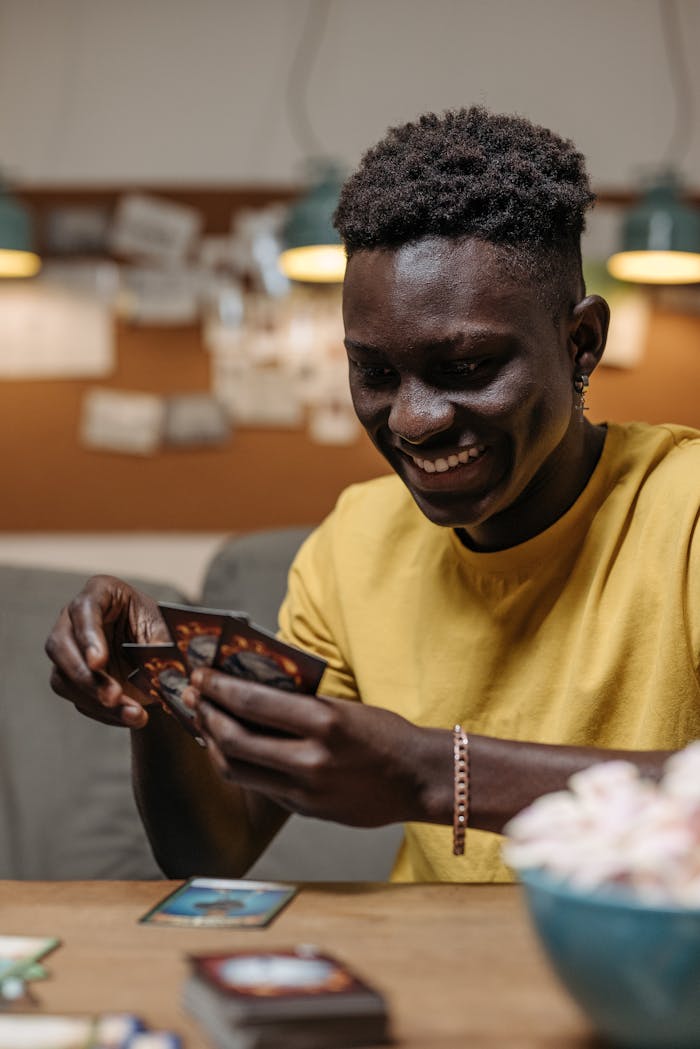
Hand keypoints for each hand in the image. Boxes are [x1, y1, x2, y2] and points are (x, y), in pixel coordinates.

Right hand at [45, 575, 169, 728]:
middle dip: (87, 676)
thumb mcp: (166, 630)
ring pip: (63, 677)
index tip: (98, 661)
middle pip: (61, 646)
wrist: (156, 652)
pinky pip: (77, 699)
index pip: (84, 609)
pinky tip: (129, 717)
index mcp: (100, 593)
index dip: (88, 636)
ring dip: (96, 700)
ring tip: (133, 713)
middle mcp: (74, 619)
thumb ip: (163, 646)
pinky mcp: (70, 678)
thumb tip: (170, 672)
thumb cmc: (159, 629)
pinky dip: (104, 713)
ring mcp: (68, 649)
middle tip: (112, 697)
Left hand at [187, 668, 450, 826]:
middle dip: (205, 714)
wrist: (418, 779)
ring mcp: (305, 791)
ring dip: (211, 743)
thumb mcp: (343, 707)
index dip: (217, 687)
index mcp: (323, 722)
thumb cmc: (385, 734)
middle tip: (192, 696)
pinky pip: (258, 785)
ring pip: (236, 768)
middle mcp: (310, 759)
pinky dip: (237, 764)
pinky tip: (230, 749)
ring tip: (203, 723)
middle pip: (233, 738)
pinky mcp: (304, 810)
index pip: (251, 702)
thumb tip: (249, 692)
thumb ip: (299, 706)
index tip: (200, 674)